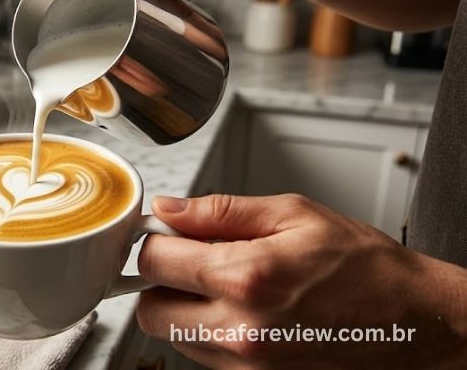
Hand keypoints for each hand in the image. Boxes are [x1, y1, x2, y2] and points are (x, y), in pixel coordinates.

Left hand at [137, 193, 466, 368]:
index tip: (166, 232)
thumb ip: (219, 211)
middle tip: (189, 259)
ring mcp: (245, 363)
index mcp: (246, 277)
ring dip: (182, 306)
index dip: (154, 240)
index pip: (154, 261)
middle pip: (149, 309)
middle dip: (159, 280)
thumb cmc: (365, 268)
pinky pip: (202, 354)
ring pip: (172, 335)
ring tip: (224, 282)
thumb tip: (170, 209)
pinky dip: (206, 329)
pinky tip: (240, 308)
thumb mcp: (294, 216)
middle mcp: (240, 329)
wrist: (414, 323)